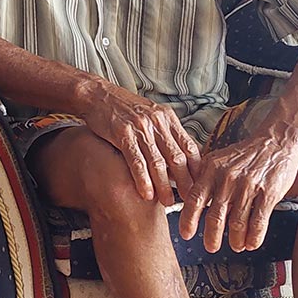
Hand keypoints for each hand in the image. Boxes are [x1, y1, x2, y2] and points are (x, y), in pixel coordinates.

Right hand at [81, 83, 200, 205]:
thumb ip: (164, 134)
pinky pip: (136, 161)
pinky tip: (146, 193)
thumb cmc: (123, 108)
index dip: (196, 170)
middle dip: (186, 182)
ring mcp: (140, 127)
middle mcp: (157, 122)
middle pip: (177, 157)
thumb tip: (179, 160)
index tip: (200, 187)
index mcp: (167, 118)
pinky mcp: (122, 133)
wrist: (97, 95)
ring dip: (164, 186)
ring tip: (168, 202)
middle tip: (190, 201)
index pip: (190, 147)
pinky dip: (143, 179)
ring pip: (158, 162)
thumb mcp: (150, 115)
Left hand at [178, 136, 297, 252]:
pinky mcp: (268, 193)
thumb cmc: (244, 153)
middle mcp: (227, 178)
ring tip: (234, 246)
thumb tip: (186, 197)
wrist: (275, 140)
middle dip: (212, 235)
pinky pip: (259, 220)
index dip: (188, 219)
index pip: (195, 198)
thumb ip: (203, 176)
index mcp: (211, 169)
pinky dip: (254, 236)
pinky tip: (251, 244)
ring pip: (237, 221)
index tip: (186, 234)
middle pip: (215, 214)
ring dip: (235, 239)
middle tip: (210, 247)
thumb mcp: (218, 158)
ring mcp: (248, 186)